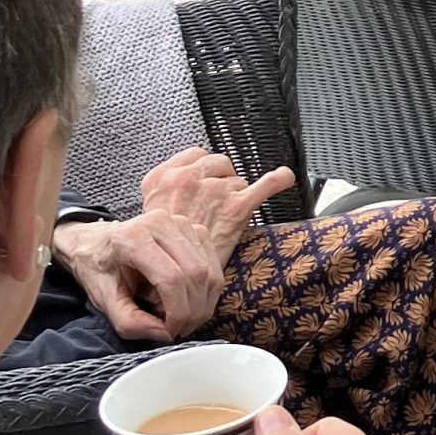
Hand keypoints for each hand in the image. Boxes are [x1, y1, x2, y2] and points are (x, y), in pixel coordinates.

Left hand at [51, 211, 225, 341]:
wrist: (97, 244)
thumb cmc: (100, 271)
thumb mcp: (104, 300)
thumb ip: (129, 322)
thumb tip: (165, 334)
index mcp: (132, 237)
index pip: (171, 278)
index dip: (178, 312)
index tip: (171, 332)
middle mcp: (160, 223)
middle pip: (195, 275)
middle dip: (193, 311)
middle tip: (179, 329)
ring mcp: (181, 223)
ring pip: (209, 272)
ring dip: (202, 304)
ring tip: (182, 317)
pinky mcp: (195, 230)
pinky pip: (215, 267)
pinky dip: (207, 292)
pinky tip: (189, 301)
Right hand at [138, 147, 294, 256]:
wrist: (172, 278)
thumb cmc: (161, 253)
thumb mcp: (151, 217)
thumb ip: (165, 196)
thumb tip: (184, 187)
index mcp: (161, 178)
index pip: (195, 155)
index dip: (206, 168)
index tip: (210, 177)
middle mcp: (186, 179)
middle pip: (219, 164)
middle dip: (223, 179)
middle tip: (220, 204)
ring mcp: (212, 189)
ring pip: (238, 180)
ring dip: (238, 195)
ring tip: (229, 218)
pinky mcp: (236, 206)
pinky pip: (266, 184)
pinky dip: (279, 180)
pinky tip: (284, 177)